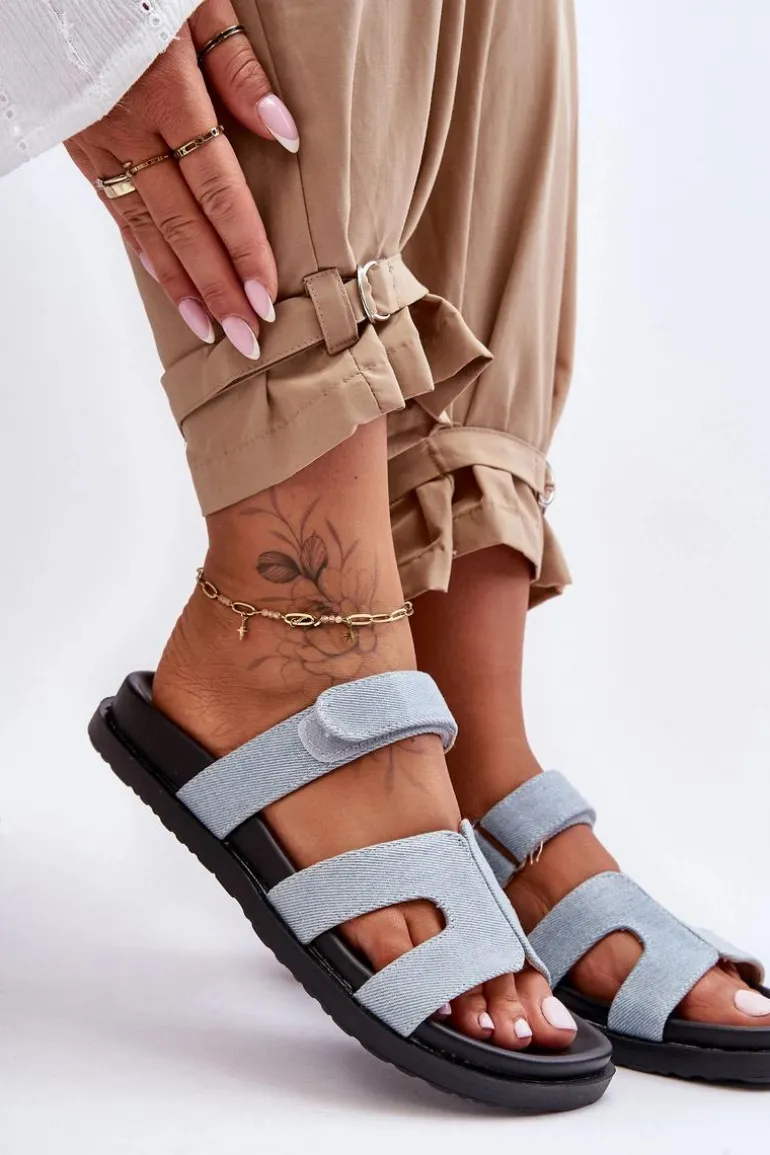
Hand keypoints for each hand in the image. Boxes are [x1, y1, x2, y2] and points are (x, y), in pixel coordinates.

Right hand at [65, 0, 299, 359]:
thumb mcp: (194, 3)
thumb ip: (238, 67)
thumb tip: (283, 133)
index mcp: (164, 91)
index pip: (216, 188)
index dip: (244, 247)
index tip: (267, 296)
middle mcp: (128, 127)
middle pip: (184, 224)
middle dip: (219, 287)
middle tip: (248, 339)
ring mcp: (98, 142)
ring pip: (146, 229)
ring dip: (183, 286)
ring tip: (213, 331)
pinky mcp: (79, 147)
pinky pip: (117, 211)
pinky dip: (147, 254)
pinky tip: (171, 287)